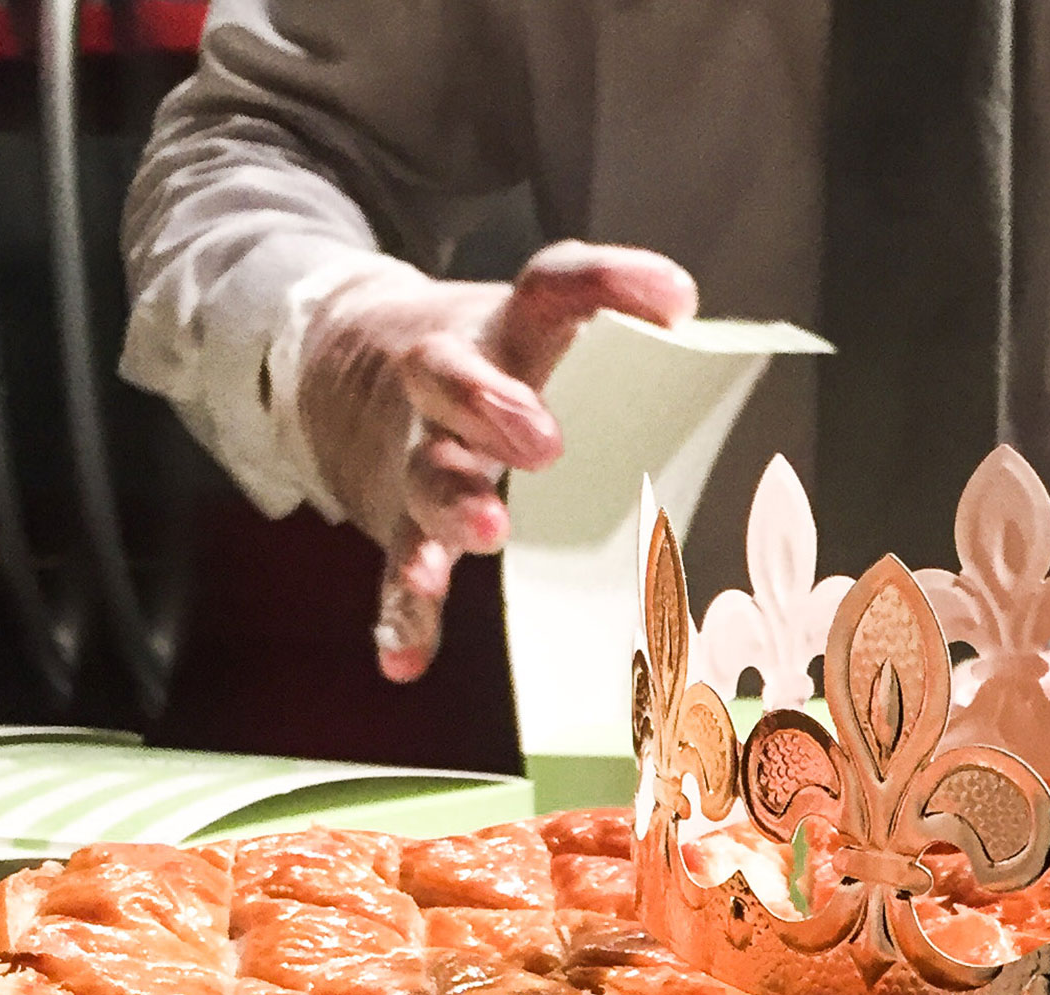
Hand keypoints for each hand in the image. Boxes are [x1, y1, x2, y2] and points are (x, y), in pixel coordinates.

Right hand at [296, 241, 698, 680]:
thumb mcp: (539, 327)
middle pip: (454, 378)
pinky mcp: (397, 520)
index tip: (673, 298)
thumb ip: (622, 340)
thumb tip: (707, 347)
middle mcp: (448, 384)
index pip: (551, 288)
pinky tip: (407, 657)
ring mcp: (418, 453)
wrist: (342, 357)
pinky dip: (403, 613)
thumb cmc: (490, 359)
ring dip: (455, 505)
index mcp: (504, 329)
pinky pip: (395, 568)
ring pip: (427, 475)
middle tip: (543, 440)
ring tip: (488, 531)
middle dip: (493, 404)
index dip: (608, 283)